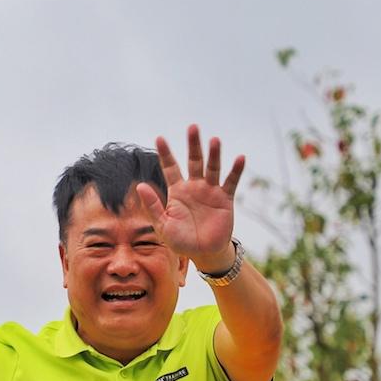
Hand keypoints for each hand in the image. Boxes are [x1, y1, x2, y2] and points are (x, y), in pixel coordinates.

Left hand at [135, 126, 243, 270]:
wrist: (203, 253)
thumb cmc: (181, 241)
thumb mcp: (163, 225)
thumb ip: (153, 206)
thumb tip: (140, 185)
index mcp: (177, 191)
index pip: (170, 167)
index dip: (165, 153)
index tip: (159, 138)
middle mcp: (194, 187)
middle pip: (194, 161)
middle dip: (193, 145)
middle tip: (193, 127)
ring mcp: (210, 191)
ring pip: (212, 168)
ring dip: (214, 154)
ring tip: (215, 140)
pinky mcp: (225, 199)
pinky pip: (231, 182)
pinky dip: (235, 170)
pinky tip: (240, 158)